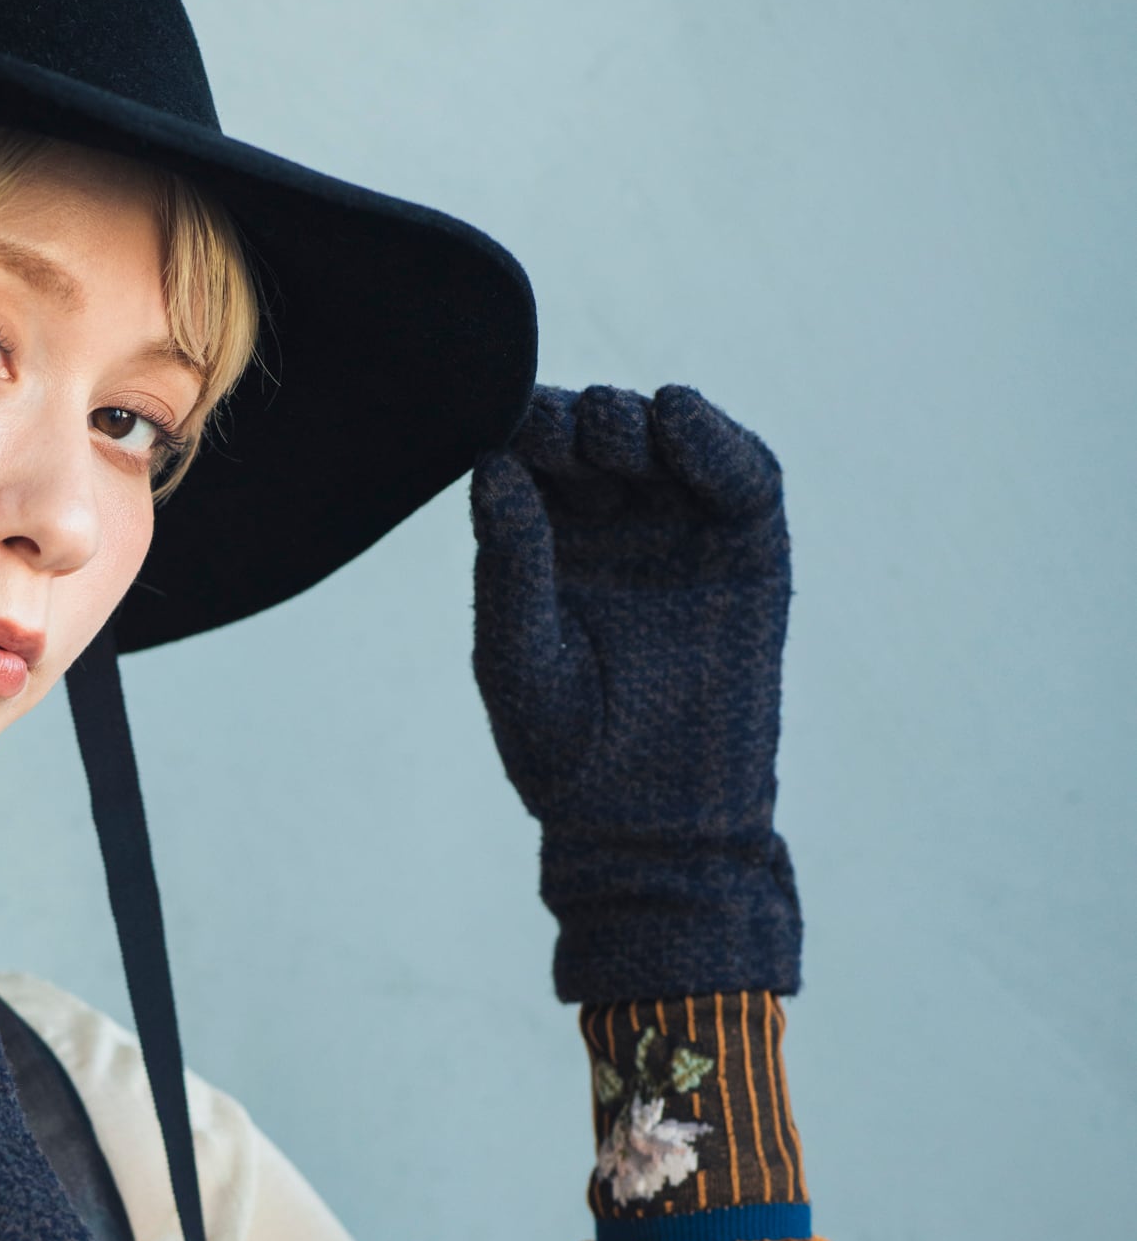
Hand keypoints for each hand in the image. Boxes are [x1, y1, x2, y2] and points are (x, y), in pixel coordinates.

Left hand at [470, 383, 801, 1002]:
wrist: (652, 823)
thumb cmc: (567, 752)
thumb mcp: (521, 658)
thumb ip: (508, 568)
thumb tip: (492, 468)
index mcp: (540, 542)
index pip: (529, 456)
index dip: (523, 429)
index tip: (511, 428)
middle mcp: (610, 522)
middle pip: (592, 432)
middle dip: (578, 420)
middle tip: (568, 434)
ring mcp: (681, 527)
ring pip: (663, 438)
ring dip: (635, 420)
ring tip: (618, 432)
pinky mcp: (748, 544)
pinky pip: (739, 473)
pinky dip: (713, 438)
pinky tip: (679, 417)